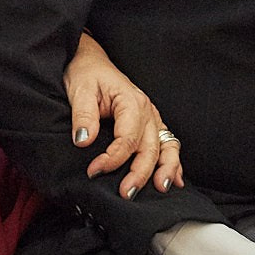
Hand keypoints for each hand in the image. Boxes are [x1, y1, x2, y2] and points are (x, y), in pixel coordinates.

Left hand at [65, 31, 184, 196]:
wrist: (91, 61)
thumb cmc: (87, 74)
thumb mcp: (80, 90)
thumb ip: (83, 116)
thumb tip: (84, 141)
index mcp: (131, 102)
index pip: (127, 138)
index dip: (113, 159)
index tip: (94, 171)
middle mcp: (147, 111)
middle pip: (149, 148)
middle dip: (140, 173)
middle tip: (126, 193)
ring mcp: (152, 118)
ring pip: (166, 148)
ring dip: (165, 170)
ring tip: (159, 189)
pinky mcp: (150, 124)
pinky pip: (168, 144)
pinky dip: (172, 163)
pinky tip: (174, 179)